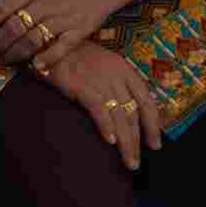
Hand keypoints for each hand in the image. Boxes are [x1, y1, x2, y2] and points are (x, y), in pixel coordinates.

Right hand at [43, 42, 161, 170]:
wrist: (50, 42)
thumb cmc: (76, 57)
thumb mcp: (104, 66)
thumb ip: (117, 85)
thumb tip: (130, 112)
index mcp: (124, 70)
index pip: (146, 101)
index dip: (153, 125)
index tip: (155, 145)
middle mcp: (116, 75)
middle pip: (132, 113)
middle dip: (137, 141)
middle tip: (136, 164)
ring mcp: (100, 80)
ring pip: (119, 115)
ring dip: (125, 142)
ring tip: (128, 162)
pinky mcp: (82, 84)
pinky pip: (98, 108)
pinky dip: (105, 125)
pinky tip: (109, 140)